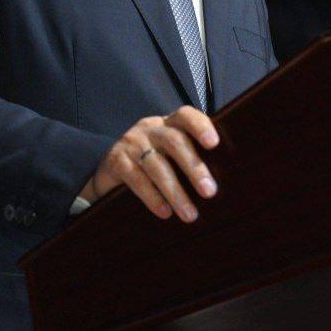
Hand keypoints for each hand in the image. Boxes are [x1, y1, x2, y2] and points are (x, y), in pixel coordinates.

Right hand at [79, 106, 218, 222]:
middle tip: (209, 192)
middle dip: (194, 168)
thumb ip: (189, 155)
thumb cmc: (150, 162)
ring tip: (190, 215)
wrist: (107, 170)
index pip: (186, 116)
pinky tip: (165, 213)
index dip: (200, 126)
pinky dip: (152, 197)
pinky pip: (137, 179)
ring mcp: (131, 143)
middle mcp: (149, 129)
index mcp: (167, 123)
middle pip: (175, 142)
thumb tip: (224, 179)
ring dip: (176, 192)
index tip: (214, 143)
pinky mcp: (116, 161)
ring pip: (157, 166)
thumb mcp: (167, 152)